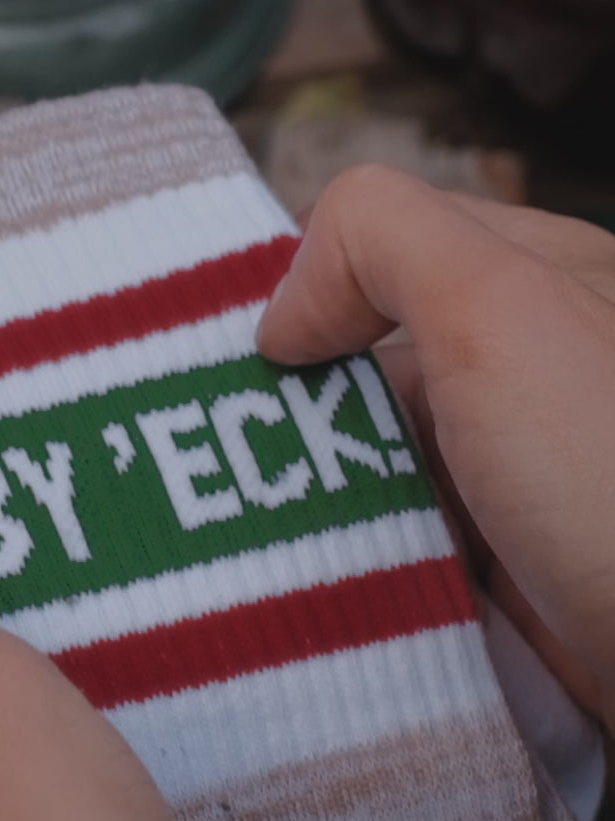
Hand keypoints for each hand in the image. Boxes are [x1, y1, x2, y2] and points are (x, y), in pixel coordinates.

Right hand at [258, 165, 614, 732]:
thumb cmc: (612, 475)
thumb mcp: (495, 306)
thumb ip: (379, 239)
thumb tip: (283, 315)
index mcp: (547, 278)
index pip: (388, 249)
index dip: (313, 288)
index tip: (260, 357)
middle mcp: (534, 368)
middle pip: (370, 360)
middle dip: (303, 406)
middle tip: (243, 454)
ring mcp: (523, 472)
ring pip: (377, 460)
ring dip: (321, 495)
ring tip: (265, 532)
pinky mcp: (510, 565)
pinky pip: (405, 543)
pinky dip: (361, 560)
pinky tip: (326, 581)